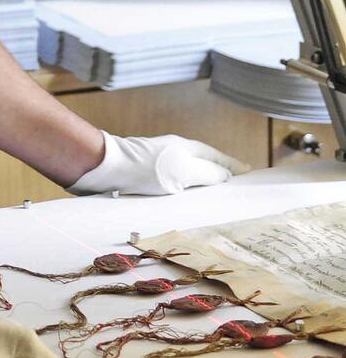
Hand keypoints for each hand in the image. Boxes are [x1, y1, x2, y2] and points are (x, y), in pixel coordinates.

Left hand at [68, 131, 250, 195]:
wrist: (106, 169)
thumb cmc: (145, 168)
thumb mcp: (183, 171)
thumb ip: (207, 173)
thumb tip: (227, 175)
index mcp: (187, 148)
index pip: (218, 158)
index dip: (234, 167)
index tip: (250, 175)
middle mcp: (175, 154)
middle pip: (204, 167)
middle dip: (221, 180)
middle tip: (237, 196)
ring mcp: (161, 165)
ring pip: (189, 178)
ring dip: (203, 189)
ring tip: (217, 206)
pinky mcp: (148, 178)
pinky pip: (174, 187)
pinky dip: (186, 196)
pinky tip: (187, 209)